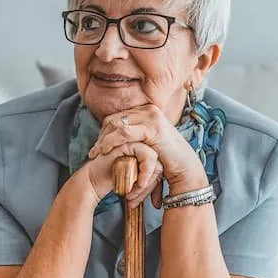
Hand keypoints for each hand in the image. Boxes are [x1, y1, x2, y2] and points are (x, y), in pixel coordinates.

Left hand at [87, 104, 208, 207]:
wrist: (184, 167)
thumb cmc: (165, 158)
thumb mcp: (146, 143)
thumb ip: (133, 136)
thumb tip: (113, 135)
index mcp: (145, 111)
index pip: (117, 118)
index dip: (103, 133)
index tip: (96, 148)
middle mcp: (148, 110)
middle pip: (114, 120)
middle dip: (101, 136)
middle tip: (93, 152)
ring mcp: (151, 116)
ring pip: (117, 125)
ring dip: (104, 140)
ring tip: (97, 154)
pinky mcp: (152, 127)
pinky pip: (124, 133)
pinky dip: (112, 141)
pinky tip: (105, 151)